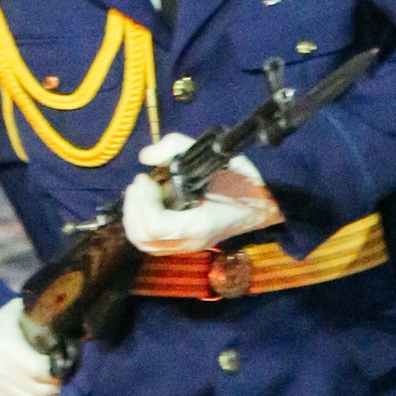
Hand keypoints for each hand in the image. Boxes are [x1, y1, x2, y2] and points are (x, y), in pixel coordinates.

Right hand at [0, 297, 59, 395]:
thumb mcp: (18, 313)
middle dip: (53, 389)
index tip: (62, 370)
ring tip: (55, 395)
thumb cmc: (3, 325)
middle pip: (36, 389)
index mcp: (2, 345)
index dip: (55, 374)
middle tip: (60, 384)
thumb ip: (37, 318)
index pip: (38, 370)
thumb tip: (63, 331)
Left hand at [121, 138, 279, 255]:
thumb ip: (176, 148)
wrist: (261, 205)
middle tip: (141, 182)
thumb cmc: (241, 181)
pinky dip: (140, 224)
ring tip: (141, 192)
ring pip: (143, 243)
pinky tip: (148, 204)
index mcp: (199, 224)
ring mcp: (186, 247)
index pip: (156, 225)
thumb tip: (146, 157)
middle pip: (143, 237)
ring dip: (133, 215)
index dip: (144, 201)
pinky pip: (151, 243)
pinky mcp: (182, 246)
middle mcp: (190, 242)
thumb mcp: (214, 155)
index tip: (147, 178)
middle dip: (134, 206)